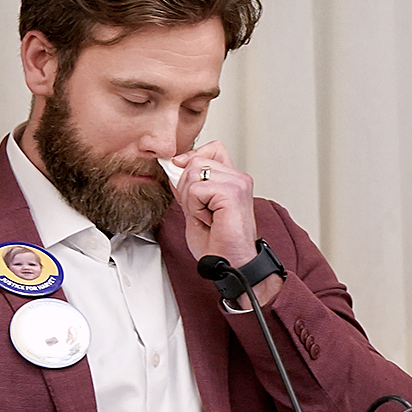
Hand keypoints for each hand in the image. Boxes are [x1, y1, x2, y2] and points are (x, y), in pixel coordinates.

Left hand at [172, 142, 279, 299]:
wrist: (230, 263)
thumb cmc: (218, 243)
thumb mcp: (195, 208)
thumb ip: (188, 187)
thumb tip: (173, 168)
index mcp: (233, 180)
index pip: (213, 148)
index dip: (192, 156)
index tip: (181, 172)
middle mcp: (238, 178)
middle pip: (195, 161)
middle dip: (186, 187)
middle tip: (200, 211)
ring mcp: (237, 184)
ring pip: (193, 174)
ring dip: (191, 200)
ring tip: (206, 216)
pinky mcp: (232, 193)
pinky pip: (196, 190)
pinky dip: (195, 208)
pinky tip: (209, 220)